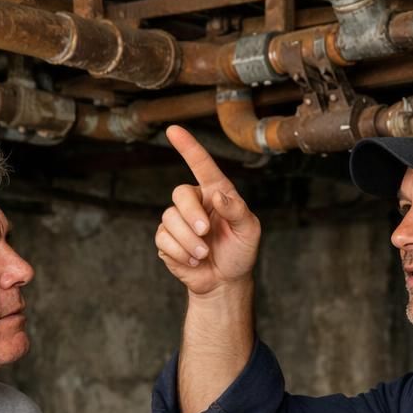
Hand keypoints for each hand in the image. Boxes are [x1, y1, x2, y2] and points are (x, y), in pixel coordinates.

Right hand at [156, 125, 260, 295]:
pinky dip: (180, 253)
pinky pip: (163, 239)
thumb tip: (218, 195)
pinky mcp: (166, 240)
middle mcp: (195, 202)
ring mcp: (178, 221)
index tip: (174, 130)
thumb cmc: (240, 252)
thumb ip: (237, 210)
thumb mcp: (249, 231)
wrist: (225, 282)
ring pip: (170, 219)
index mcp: (216, 192)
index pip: (202, 165)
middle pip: (180, 193)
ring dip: (188, 241)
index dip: (188, 147)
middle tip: (205, 233)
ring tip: (203, 255)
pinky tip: (193, 261)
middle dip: (192, 215)